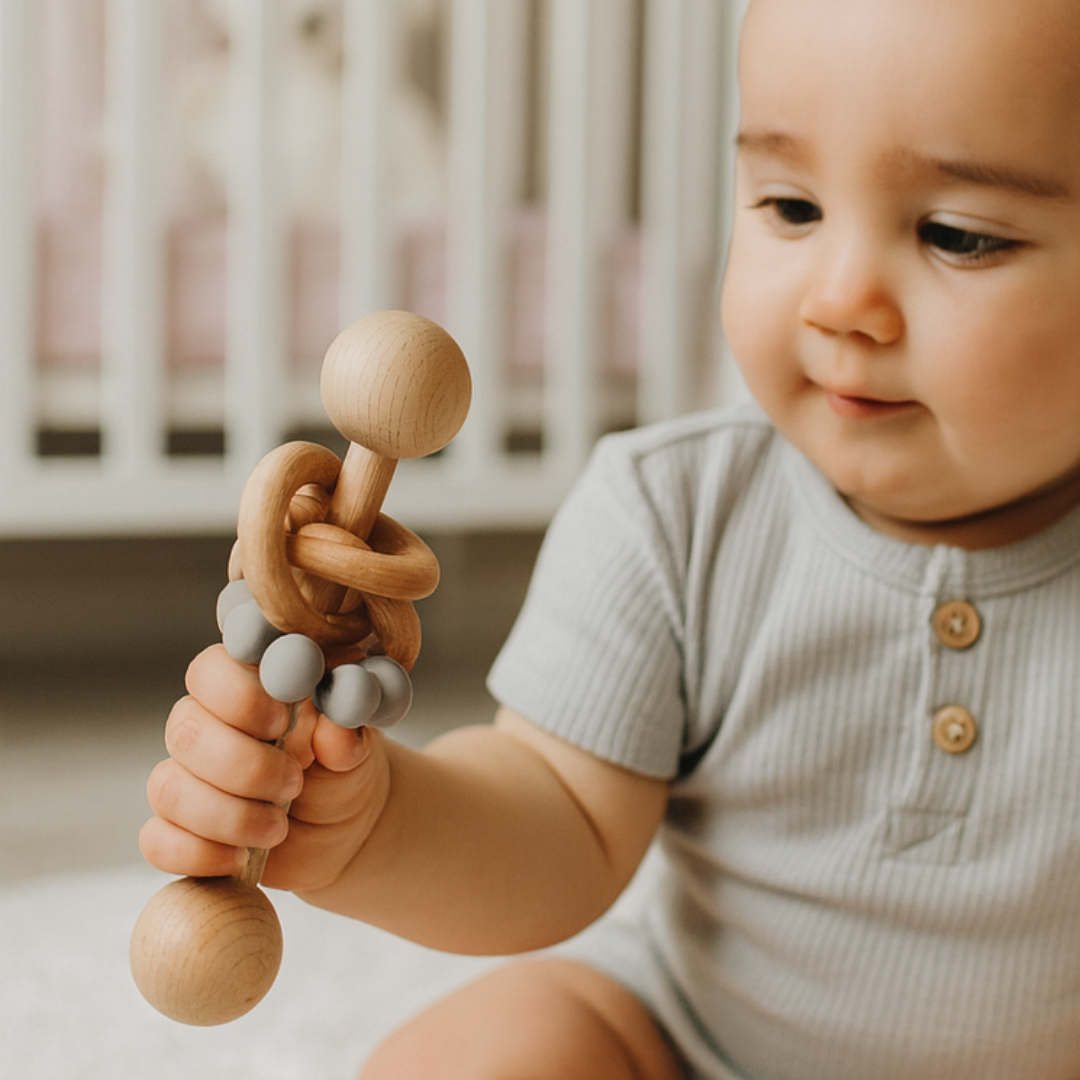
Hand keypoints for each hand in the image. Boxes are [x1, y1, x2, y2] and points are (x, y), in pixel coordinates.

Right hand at [139, 644, 390, 891]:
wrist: (342, 827)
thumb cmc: (342, 769)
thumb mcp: (355, 749)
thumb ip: (344, 734)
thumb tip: (334, 728)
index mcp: (246, 688)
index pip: (210, 670)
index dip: (237, 696)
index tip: (279, 722)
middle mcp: (207, 726)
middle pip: (185, 731)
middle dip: (243, 766)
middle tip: (293, 784)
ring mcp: (187, 778)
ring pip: (168, 788)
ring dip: (228, 815)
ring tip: (279, 828)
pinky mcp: (179, 829)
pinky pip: (157, 840)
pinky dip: (199, 853)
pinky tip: (239, 857)